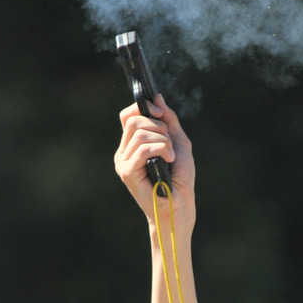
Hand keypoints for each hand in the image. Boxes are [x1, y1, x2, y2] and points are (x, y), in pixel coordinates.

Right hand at [114, 95, 194, 228]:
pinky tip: (168, 160)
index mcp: (132, 145)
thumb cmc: (179, 178)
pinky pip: (142, 149)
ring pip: (140, 133)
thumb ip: (168, 120)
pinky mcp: (126, 173)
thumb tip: (156, 97)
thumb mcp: (178, 141)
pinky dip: (160, 149)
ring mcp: (123, 163)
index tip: (160, 113)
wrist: (180, 204)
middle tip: (170, 144)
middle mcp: (123, 152)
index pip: (128, 115)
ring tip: (170, 156)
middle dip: (159, 127)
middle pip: (135, 120)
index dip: (142, 108)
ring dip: (163, 140)